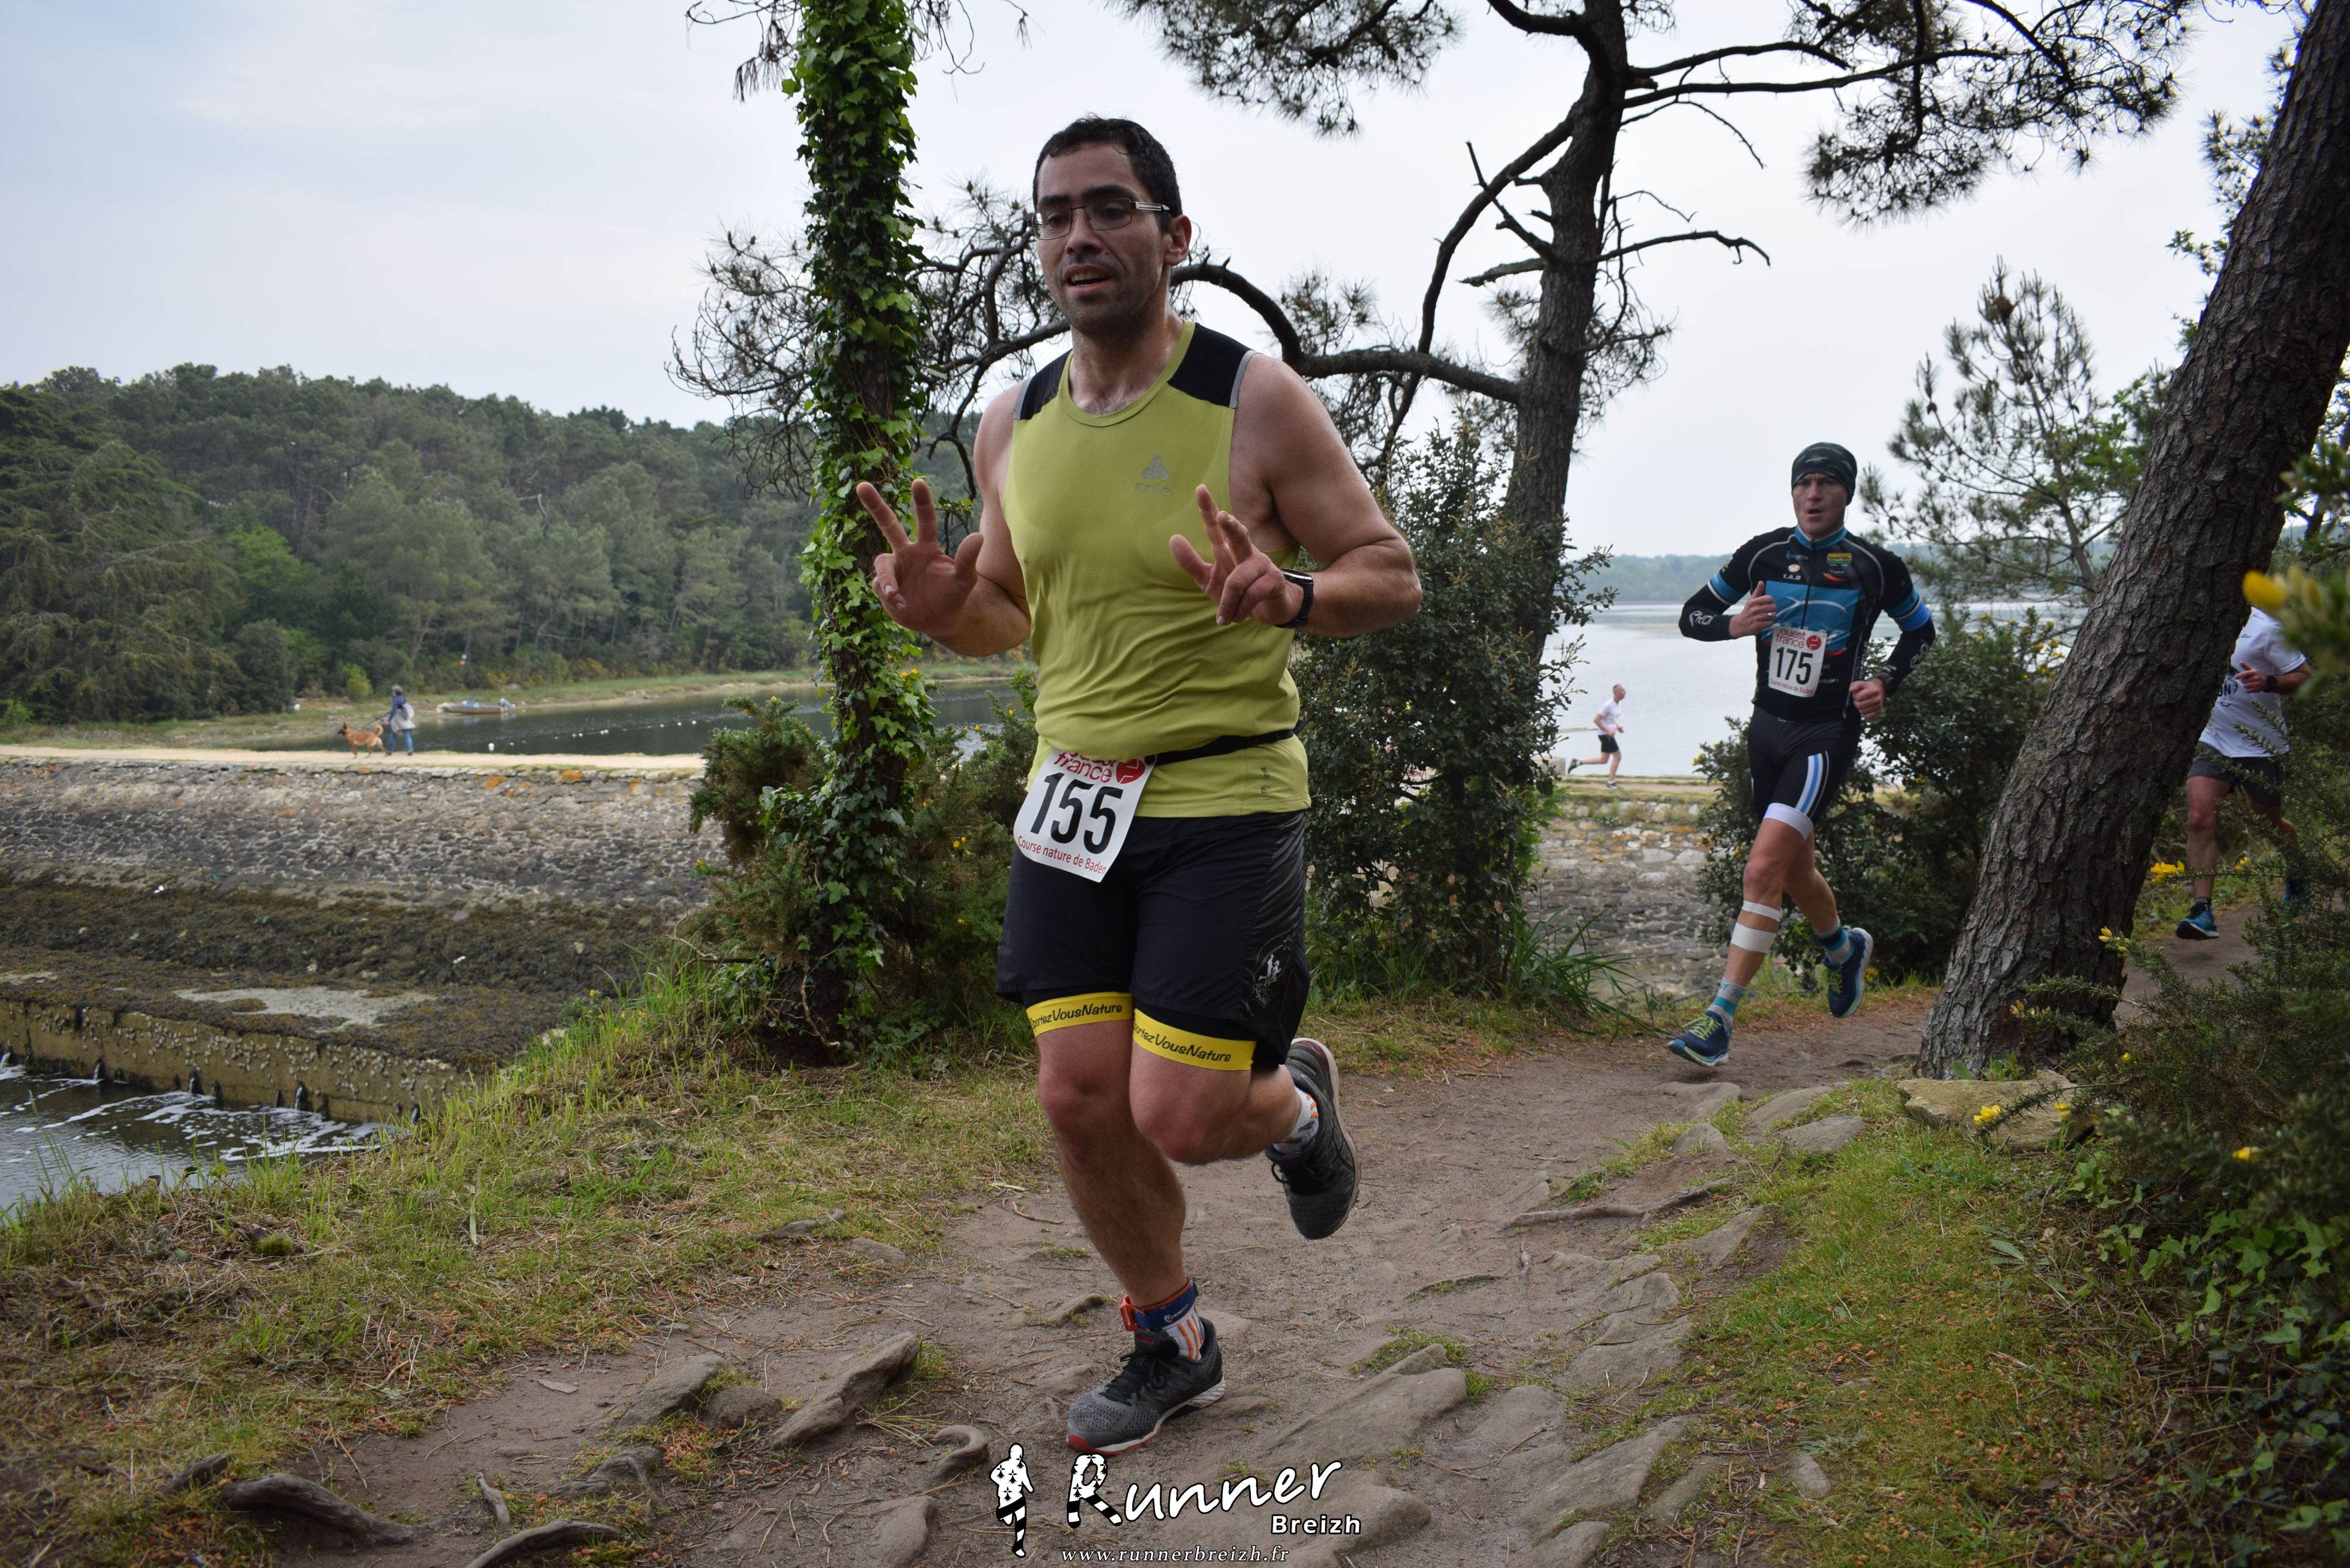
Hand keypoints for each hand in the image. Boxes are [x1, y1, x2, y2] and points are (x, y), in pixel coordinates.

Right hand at [861, 479, 980, 634]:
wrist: (942, 621)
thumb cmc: (954, 596)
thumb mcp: (965, 580)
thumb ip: (968, 559)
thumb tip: (978, 536)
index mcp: (926, 547)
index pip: (924, 520)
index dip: (921, 502)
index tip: (918, 482)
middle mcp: (906, 554)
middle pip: (888, 525)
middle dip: (875, 505)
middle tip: (862, 485)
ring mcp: (894, 571)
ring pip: (882, 564)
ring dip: (887, 579)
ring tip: (895, 595)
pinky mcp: (885, 589)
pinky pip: (880, 586)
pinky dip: (889, 595)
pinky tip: (901, 604)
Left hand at [1170, 486, 1302, 626]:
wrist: (1271, 610)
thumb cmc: (1238, 592)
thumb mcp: (1209, 579)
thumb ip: (1191, 562)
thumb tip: (1173, 538)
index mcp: (1228, 549)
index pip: (1215, 527)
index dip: (1208, 509)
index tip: (1200, 489)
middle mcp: (1246, 551)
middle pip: (1238, 535)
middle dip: (1231, 526)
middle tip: (1222, 516)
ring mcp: (1262, 565)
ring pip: (1238, 580)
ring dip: (1228, 602)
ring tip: (1224, 617)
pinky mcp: (1274, 580)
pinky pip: (1252, 595)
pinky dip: (1240, 609)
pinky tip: (1237, 617)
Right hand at [1728, 589, 1776, 637]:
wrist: (1738, 625)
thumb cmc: (1747, 612)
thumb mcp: (1751, 600)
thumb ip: (1757, 591)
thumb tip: (1761, 582)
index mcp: (1754, 602)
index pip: (1769, 598)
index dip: (1771, 601)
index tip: (1768, 604)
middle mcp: (1755, 609)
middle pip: (1773, 607)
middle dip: (1772, 610)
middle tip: (1768, 611)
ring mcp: (1757, 618)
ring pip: (1772, 615)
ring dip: (1771, 617)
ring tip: (1767, 617)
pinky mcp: (1758, 626)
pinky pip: (1770, 623)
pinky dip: (1769, 623)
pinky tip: (1765, 622)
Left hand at [1850, 678, 1888, 719]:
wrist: (1879, 690)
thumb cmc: (1867, 687)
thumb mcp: (1861, 683)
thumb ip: (1854, 685)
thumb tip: (1850, 690)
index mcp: (1873, 690)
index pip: (1859, 697)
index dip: (1855, 696)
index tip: (1857, 693)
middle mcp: (1877, 699)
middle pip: (1860, 705)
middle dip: (1857, 702)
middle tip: (1859, 699)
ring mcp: (1878, 706)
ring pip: (1863, 712)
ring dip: (1860, 708)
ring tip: (1862, 703)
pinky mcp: (1878, 712)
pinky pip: (1867, 717)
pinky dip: (1864, 713)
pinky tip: (1864, 708)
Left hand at [2237, 663, 2272, 693]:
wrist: (2265, 682)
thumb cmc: (2256, 675)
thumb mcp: (2252, 670)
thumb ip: (2246, 666)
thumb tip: (2240, 662)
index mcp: (2254, 672)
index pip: (2244, 674)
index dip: (2238, 675)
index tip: (2234, 677)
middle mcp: (2256, 677)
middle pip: (2243, 680)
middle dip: (2243, 681)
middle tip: (2246, 680)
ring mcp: (2257, 684)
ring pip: (2245, 686)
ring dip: (2244, 685)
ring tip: (2247, 684)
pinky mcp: (2257, 689)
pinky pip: (2247, 690)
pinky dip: (2247, 689)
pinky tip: (2249, 687)